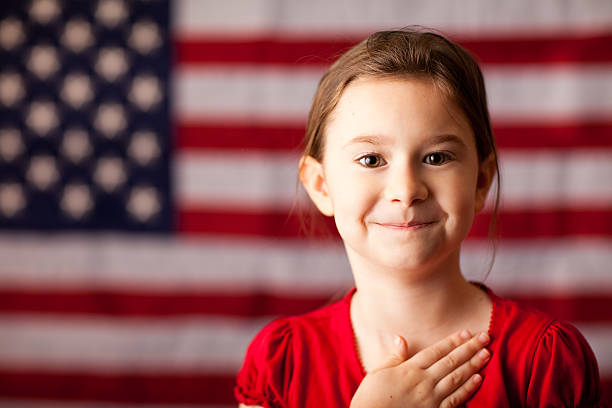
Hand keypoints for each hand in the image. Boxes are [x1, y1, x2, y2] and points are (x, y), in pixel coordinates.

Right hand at [350, 330, 489, 407]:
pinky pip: (456, 399)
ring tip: (486, 354)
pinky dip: (468, 388)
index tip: (466, 332)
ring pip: (457, 378)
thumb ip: (394, 357)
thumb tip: (400, 338)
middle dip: (469, 348)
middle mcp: (423, 382)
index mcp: (409, 369)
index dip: (453, 341)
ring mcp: (431, 398)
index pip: (436, 351)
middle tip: (485, 337)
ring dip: (473, 365)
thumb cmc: (371, 398)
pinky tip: (478, 379)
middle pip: (451, 361)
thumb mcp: (378, 373)